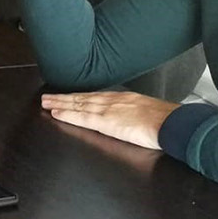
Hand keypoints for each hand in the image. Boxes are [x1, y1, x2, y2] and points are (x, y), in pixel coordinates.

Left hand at [40, 90, 178, 149]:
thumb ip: (135, 114)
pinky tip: (56, 114)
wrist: (171, 122)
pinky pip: (81, 117)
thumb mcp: (148, 111)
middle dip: (64, 98)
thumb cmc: (165, 120)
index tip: (68, 96)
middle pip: (82, 98)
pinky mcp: (106, 121)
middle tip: (48, 97)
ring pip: (78, 105)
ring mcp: (108, 110)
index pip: (96, 96)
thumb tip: (132, 120)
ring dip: (60, 104)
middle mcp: (112, 101)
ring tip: (46, 103)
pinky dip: (67, 114)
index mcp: (123, 99)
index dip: (79, 97)